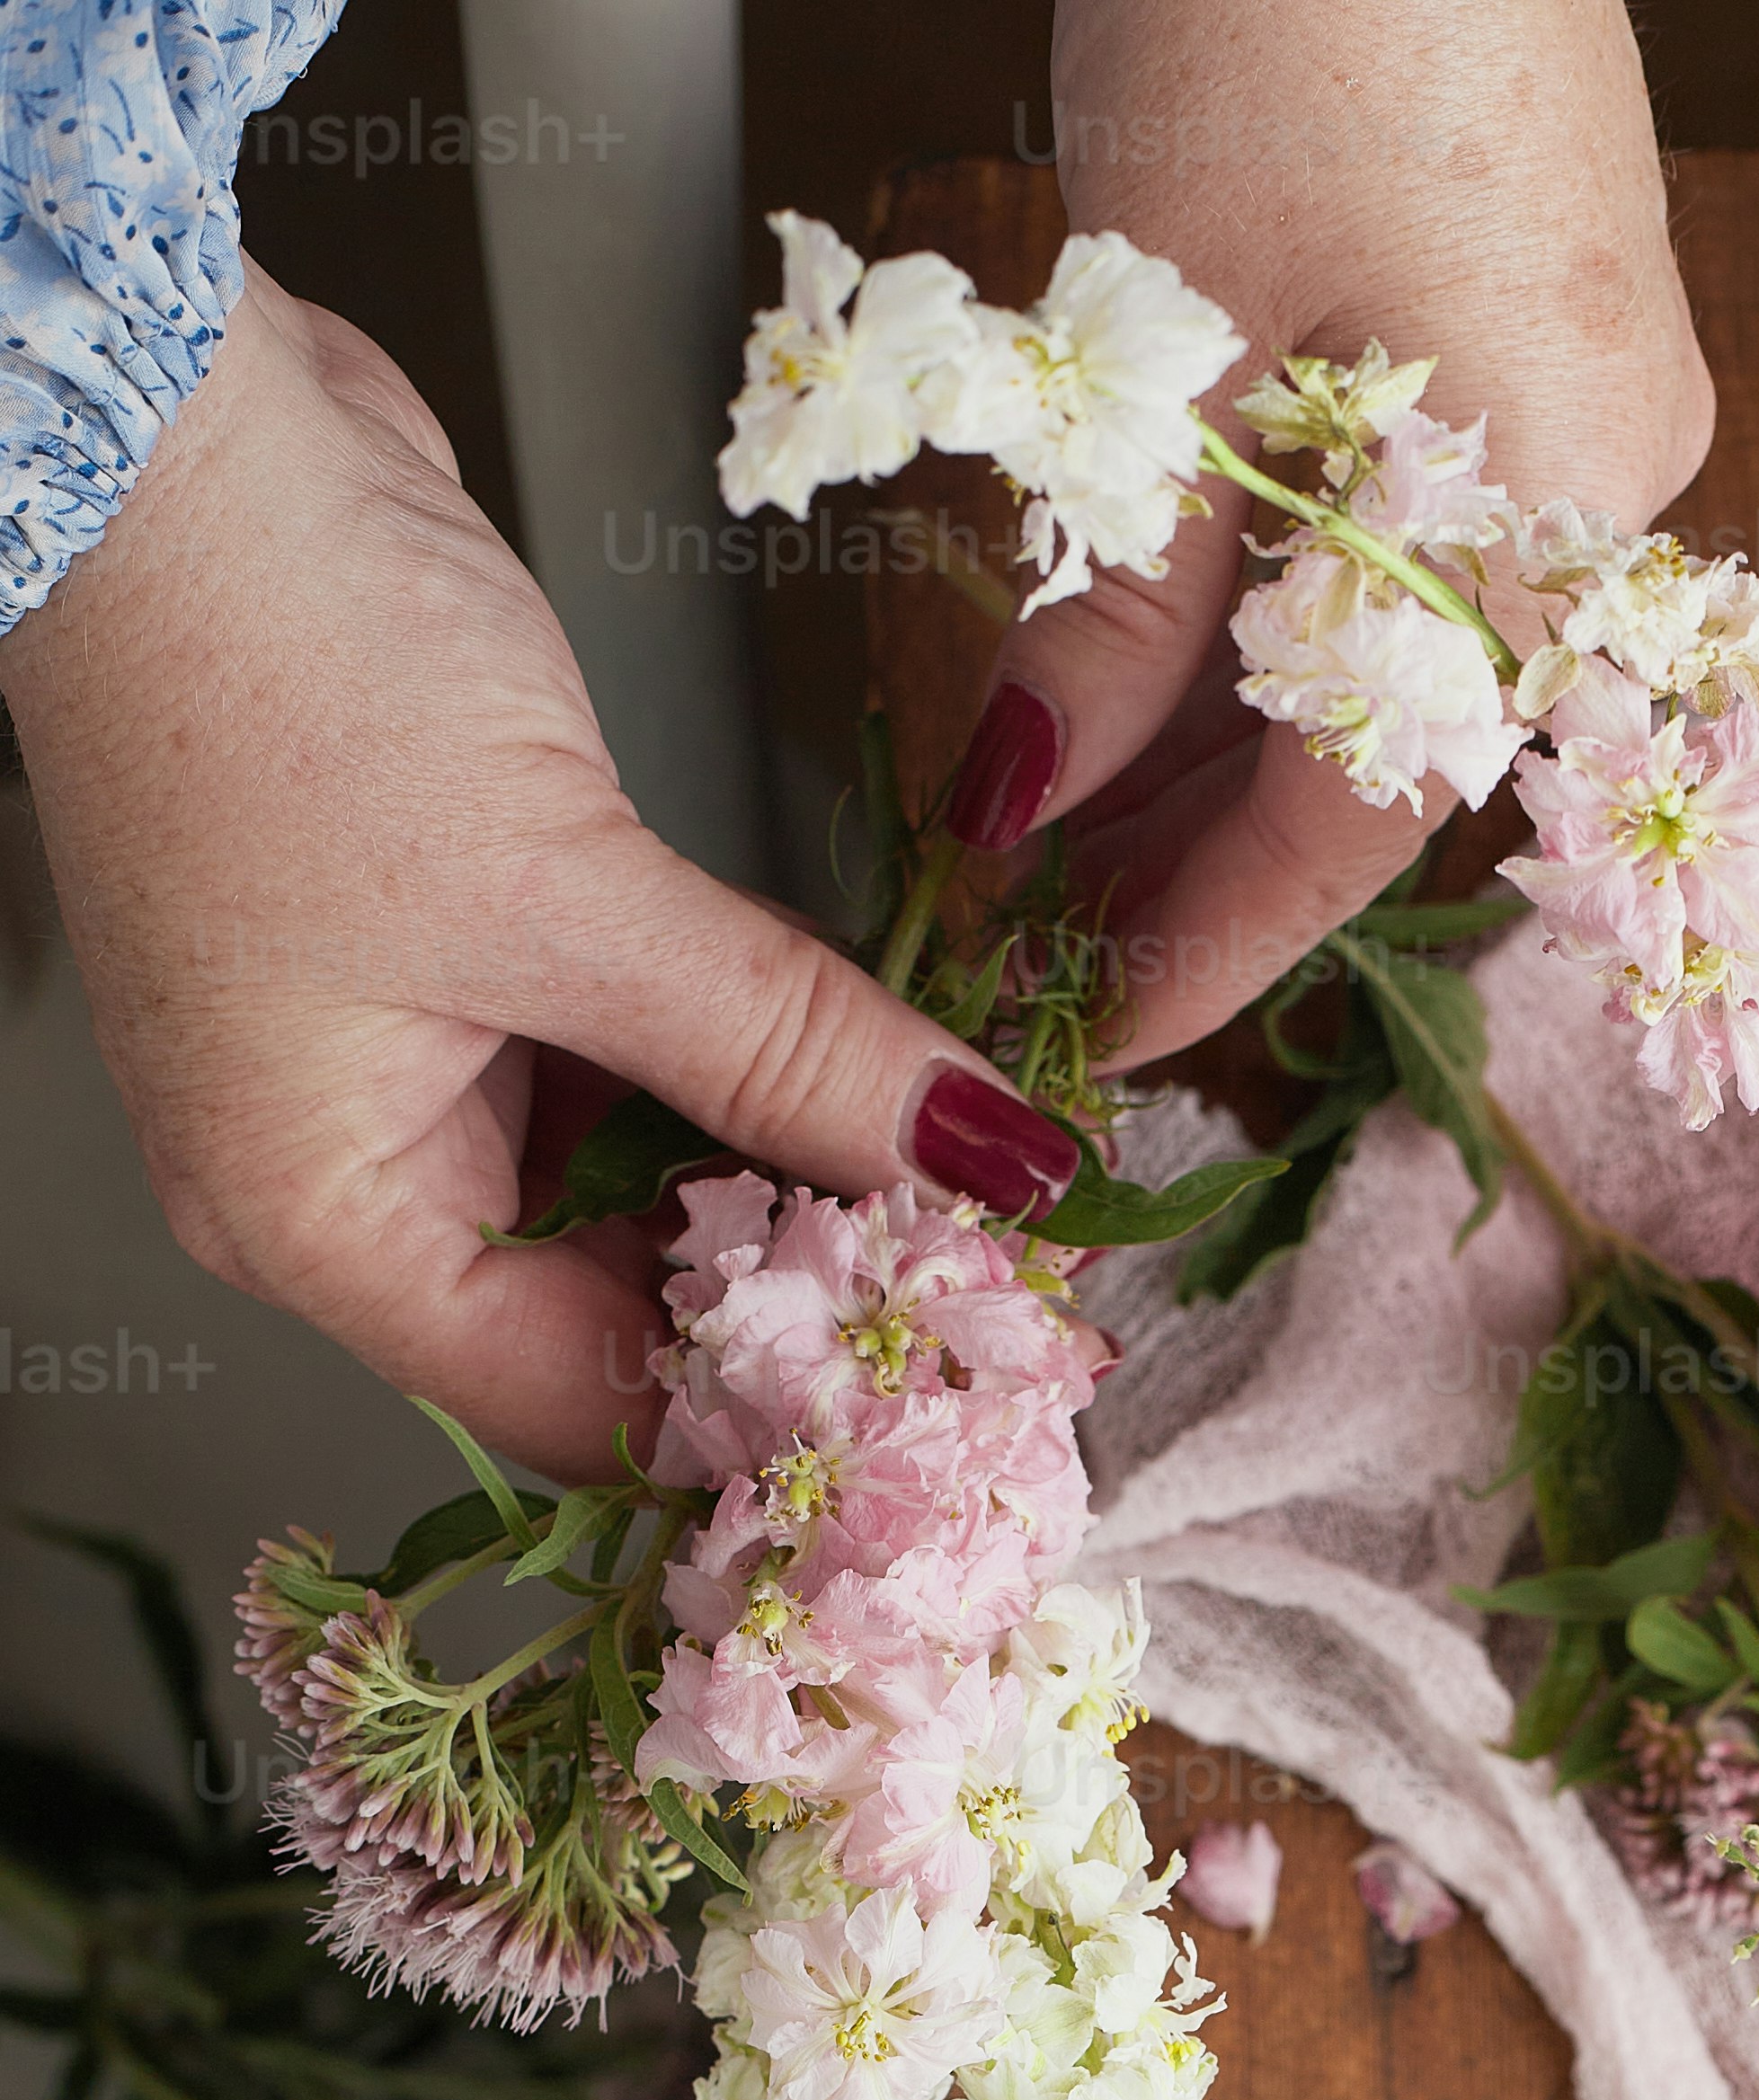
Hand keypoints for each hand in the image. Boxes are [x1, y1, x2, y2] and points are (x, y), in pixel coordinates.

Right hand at [4, 271, 1085, 1472]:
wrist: (157, 413)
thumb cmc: (273, 646)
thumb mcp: (568, 885)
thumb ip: (789, 1046)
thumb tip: (976, 1156)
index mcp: (319, 1218)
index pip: (583, 1407)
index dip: (772, 1417)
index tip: (946, 1383)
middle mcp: (343, 1171)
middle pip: (618, 1313)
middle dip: (800, 1289)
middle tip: (991, 1274)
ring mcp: (392, 1062)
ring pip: (641, 1185)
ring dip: (791, 1169)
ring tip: (959, 1167)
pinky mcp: (451, 954)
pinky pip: (625, 1062)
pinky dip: (742, 1062)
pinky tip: (870, 1057)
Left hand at [968, 0, 1711, 1053]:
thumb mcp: (1167, 333)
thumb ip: (1119, 596)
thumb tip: (1039, 790)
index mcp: (1550, 525)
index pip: (1361, 826)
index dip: (1209, 944)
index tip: (1093, 1024)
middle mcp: (1614, 494)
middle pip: (1389, 752)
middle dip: (1206, 857)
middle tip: (1043, 938)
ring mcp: (1600, 403)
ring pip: (1398, 651)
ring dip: (1238, 742)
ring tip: (1077, 819)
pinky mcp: (1558, 319)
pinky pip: (1419, 536)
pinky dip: (1285, 612)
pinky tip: (1176, 646)